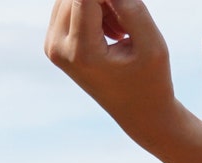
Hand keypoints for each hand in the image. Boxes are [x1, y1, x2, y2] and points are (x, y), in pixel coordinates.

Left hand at [43, 0, 178, 143]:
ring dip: (101, 3)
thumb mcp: (150, 43)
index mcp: (81, 52)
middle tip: (126, 24)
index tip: (126, 7)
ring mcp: (52, 47)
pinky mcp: (53, 43)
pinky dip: (93, 9)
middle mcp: (58, 48)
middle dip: (106, 0)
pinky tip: (112, 32)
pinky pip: (70, 7)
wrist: (137, 112)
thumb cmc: (149, 79)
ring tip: (121, 30)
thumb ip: (130, 6)